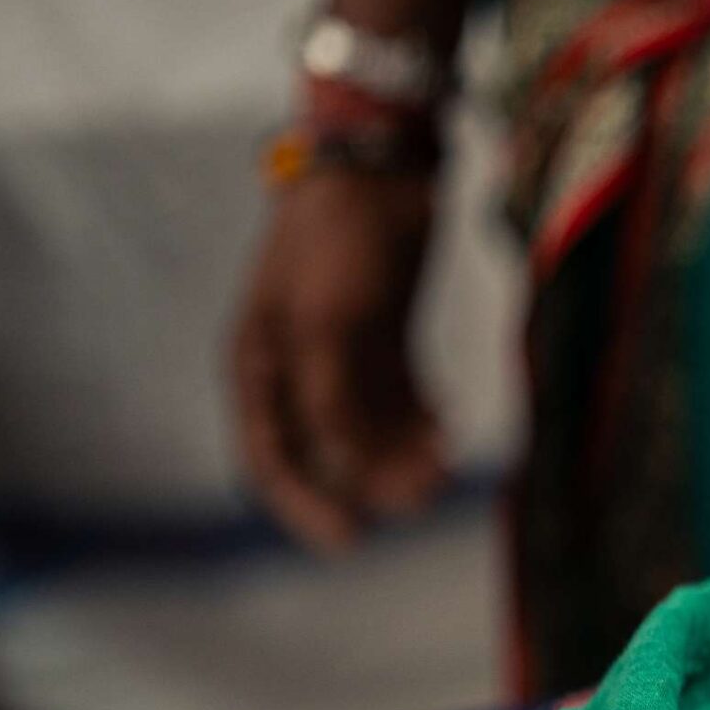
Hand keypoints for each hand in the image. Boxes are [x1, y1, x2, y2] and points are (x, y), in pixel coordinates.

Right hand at [227, 170, 446, 550]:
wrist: (380, 166)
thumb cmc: (338, 240)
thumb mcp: (328, 323)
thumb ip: (332, 396)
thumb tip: (346, 464)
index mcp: (259, 364)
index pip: (271, 457)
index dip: (306, 506)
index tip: (350, 543)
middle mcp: (295, 364)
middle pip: (331, 449)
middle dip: (374, 479)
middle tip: (427, 496)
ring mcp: (341, 350)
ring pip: (372, 426)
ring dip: (405, 453)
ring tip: (446, 467)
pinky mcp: (384, 334)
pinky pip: (400, 396)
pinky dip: (422, 418)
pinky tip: (450, 431)